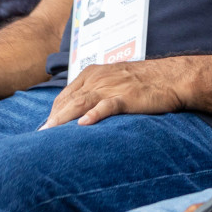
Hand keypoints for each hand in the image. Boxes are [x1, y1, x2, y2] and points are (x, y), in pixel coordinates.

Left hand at [39, 59, 185, 128]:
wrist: (172, 77)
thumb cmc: (145, 82)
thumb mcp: (115, 81)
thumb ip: (96, 92)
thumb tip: (79, 114)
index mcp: (93, 73)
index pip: (65, 95)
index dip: (54, 112)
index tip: (46, 129)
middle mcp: (99, 78)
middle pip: (68, 100)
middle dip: (52, 119)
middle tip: (40, 138)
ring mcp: (112, 87)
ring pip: (81, 103)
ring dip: (63, 119)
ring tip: (50, 133)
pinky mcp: (126, 97)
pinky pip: (106, 106)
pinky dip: (94, 115)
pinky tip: (83, 125)